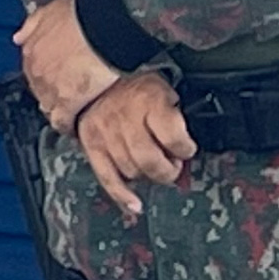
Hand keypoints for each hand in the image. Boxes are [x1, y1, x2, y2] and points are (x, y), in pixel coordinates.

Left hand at [14, 0, 123, 128]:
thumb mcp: (50, 11)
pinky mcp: (69, 102)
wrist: (102, 27)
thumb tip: (19, 37)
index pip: (33, 70)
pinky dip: (67, 125)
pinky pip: (62, 121)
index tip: (54, 76)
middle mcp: (36, 71)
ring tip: (72, 110)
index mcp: (31, 50)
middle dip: (50, 92)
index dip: (45, 74)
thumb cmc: (81, 16)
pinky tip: (73, 127)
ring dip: (58, 109)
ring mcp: (50, 89)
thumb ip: (32, 26)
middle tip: (66, 93)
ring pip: (49, 106)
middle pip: (39, 89)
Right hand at [68, 68, 194, 216]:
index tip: (186, 148)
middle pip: (150, 160)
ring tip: (152, 166)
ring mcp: (106, 134)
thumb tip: (184, 147)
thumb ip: (175, 116)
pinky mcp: (91, 144)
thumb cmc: (137, 84)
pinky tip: (134, 205)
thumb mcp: (164, 90)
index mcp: (149, 101)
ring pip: (131, 171)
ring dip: (147, 175)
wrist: (98, 74)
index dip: (185, 148)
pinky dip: (121, 195)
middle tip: (172, 164)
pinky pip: (106, 176)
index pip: (173, 137)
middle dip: (167, 169)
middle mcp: (126, 119)